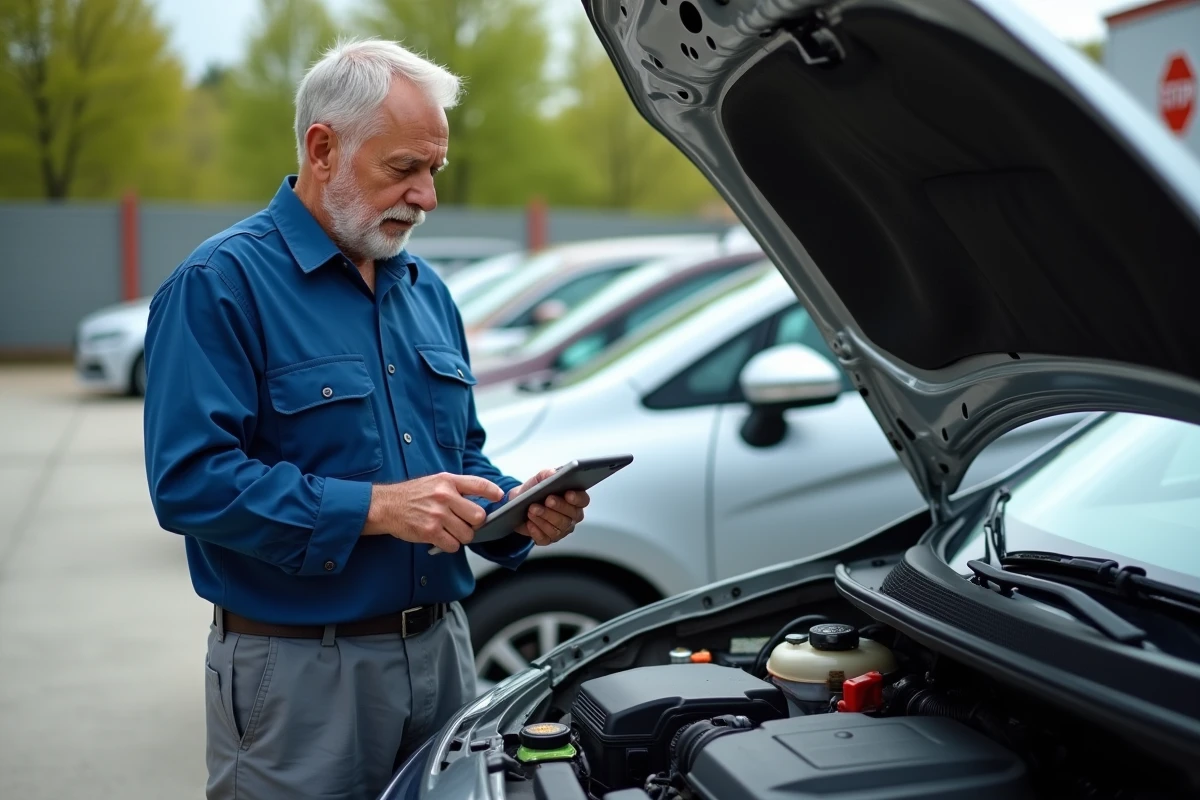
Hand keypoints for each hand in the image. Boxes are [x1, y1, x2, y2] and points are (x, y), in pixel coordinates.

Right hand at [362, 473, 503, 552]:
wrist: (386, 506)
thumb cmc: (412, 494)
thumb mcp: (436, 481)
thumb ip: (457, 488)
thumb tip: (481, 499)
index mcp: (448, 481)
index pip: (479, 485)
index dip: (493, 492)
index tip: (499, 497)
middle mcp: (444, 496)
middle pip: (478, 516)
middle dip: (475, 523)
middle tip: (466, 523)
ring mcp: (437, 515)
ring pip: (467, 534)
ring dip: (462, 536)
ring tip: (451, 531)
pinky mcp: (430, 532)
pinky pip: (453, 545)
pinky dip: (451, 545)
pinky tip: (443, 538)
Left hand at [510, 468, 589, 545]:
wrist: (518, 504)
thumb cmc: (534, 491)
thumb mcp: (538, 479)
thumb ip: (546, 474)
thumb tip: (552, 473)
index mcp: (574, 500)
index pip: (583, 500)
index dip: (577, 498)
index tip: (568, 494)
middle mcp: (571, 517)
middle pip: (571, 516)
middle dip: (558, 507)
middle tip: (547, 500)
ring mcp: (561, 530)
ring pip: (558, 528)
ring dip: (544, 518)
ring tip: (532, 510)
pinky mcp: (548, 539)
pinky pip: (545, 538)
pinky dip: (536, 531)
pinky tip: (529, 523)